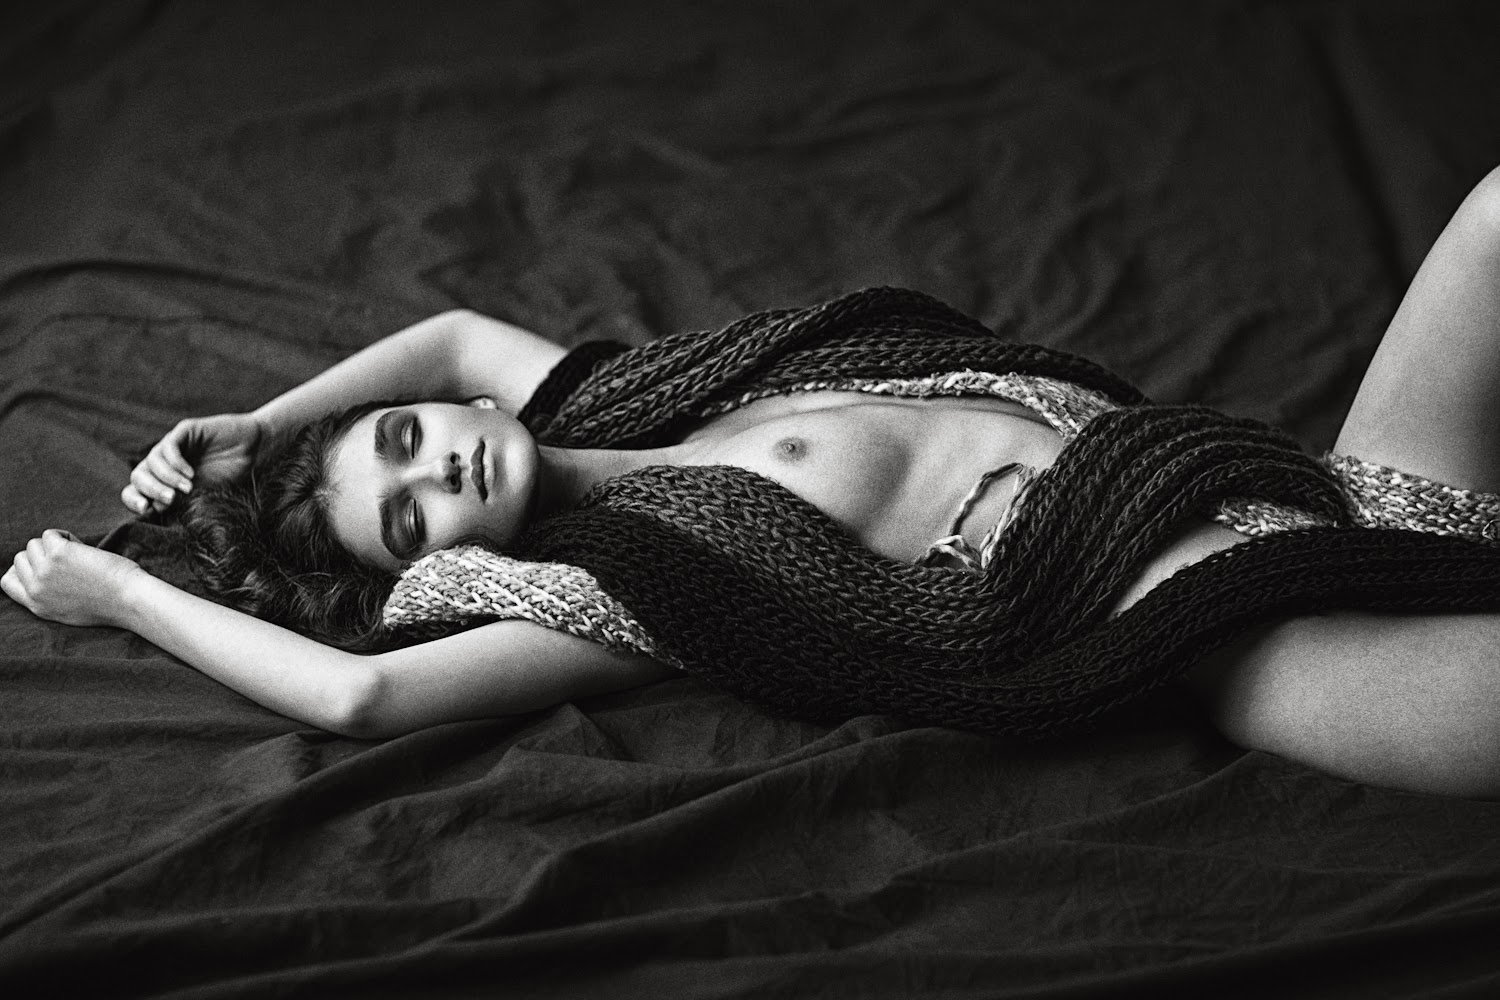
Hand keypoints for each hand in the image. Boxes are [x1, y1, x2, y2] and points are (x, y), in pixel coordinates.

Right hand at [2, 530, 144, 628]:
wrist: (129, 600)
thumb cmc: (110, 603)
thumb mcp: (68, 610)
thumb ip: (49, 597)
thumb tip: (41, 575)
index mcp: (36, 606)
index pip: (7, 582)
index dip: (22, 570)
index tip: (43, 566)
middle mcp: (36, 589)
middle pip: (21, 558)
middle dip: (44, 554)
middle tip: (71, 562)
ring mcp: (44, 571)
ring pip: (35, 543)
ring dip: (57, 544)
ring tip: (80, 555)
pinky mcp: (58, 554)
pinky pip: (50, 533)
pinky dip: (66, 535)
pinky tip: (83, 547)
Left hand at [122, 412, 264, 513]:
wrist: (255, 450)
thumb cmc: (232, 476)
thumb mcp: (204, 496)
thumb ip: (181, 503)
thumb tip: (156, 510)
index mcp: (164, 481)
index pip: (135, 490)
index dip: (133, 500)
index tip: (146, 510)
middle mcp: (163, 464)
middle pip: (138, 475)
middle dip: (150, 489)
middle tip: (171, 499)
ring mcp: (173, 446)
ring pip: (151, 461)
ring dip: (166, 478)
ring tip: (188, 488)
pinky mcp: (184, 432)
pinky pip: (169, 447)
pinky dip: (175, 463)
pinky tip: (191, 473)